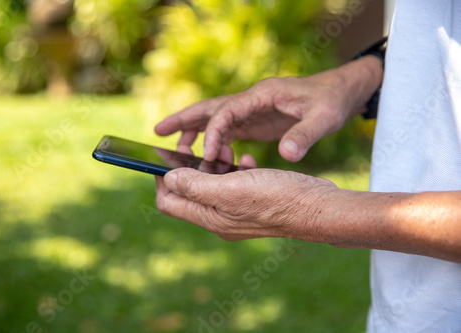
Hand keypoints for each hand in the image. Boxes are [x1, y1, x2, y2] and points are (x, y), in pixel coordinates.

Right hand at [155, 57, 382, 162]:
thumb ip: (305, 135)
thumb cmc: (332, 101)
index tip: (205, 157)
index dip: (212, 133)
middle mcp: (252, 101)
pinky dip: (216, 142)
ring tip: (178, 151)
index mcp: (262, 95)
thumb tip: (287, 155)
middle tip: (157, 132)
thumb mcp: (324, 117)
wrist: (342, 93)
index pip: (226, 111)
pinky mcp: (257, 121)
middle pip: (210, 108)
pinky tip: (213, 159)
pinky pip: (229, 131)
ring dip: (196, 133)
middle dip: (184, 120)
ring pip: (216, 119)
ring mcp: (253, 110)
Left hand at [155, 167, 337, 240]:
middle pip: (189, 193)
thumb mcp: (231, 188)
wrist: (318, 207)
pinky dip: (235, 169)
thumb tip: (168, 178)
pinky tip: (247, 159)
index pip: (168, 202)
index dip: (160, 180)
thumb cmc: (278, 197)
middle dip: (190, 168)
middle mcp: (220, 218)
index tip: (163, 157)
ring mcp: (237, 211)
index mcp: (210, 217)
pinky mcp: (253, 202)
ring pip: (213, 186)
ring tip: (227, 150)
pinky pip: (234, 184)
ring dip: (214, 166)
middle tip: (201, 149)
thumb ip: (196, 185)